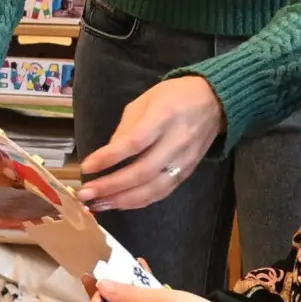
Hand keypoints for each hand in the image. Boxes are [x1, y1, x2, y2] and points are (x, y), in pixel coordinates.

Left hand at [78, 74, 224, 210]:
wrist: (214, 102)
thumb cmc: (173, 96)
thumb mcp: (144, 100)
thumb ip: (126, 128)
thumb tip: (107, 156)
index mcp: (163, 117)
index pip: (134, 143)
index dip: (109, 157)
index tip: (86, 167)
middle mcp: (176, 142)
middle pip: (142, 171)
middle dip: (111, 186)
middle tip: (86, 194)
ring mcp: (184, 160)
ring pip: (152, 189)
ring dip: (122, 200)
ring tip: (98, 204)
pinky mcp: (187, 173)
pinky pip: (161, 192)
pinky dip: (139, 201)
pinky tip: (119, 204)